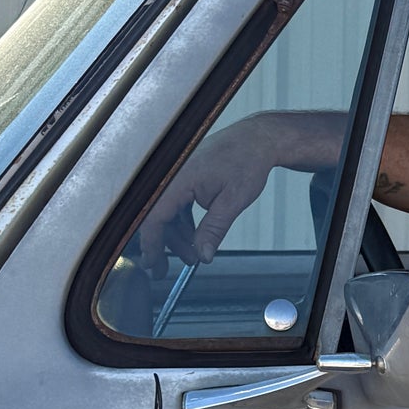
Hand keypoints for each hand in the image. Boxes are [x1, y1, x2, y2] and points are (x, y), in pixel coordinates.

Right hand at [137, 117, 277, 270]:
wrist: (257, 140)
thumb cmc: (247, 161)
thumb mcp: (233, 201)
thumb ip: (214, 230)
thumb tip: (204, 255)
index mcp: (179, 179)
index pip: (154, 218)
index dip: (152, 244)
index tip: (154, 264)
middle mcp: (172, 176)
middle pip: (158, 218)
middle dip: (167, 246)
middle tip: (175, 267)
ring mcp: (177, 176)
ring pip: (167, 213)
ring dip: (178, 236)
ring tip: (195, 254)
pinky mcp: (184, 178)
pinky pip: (176, 204)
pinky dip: (183, 222)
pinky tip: (195, 236)